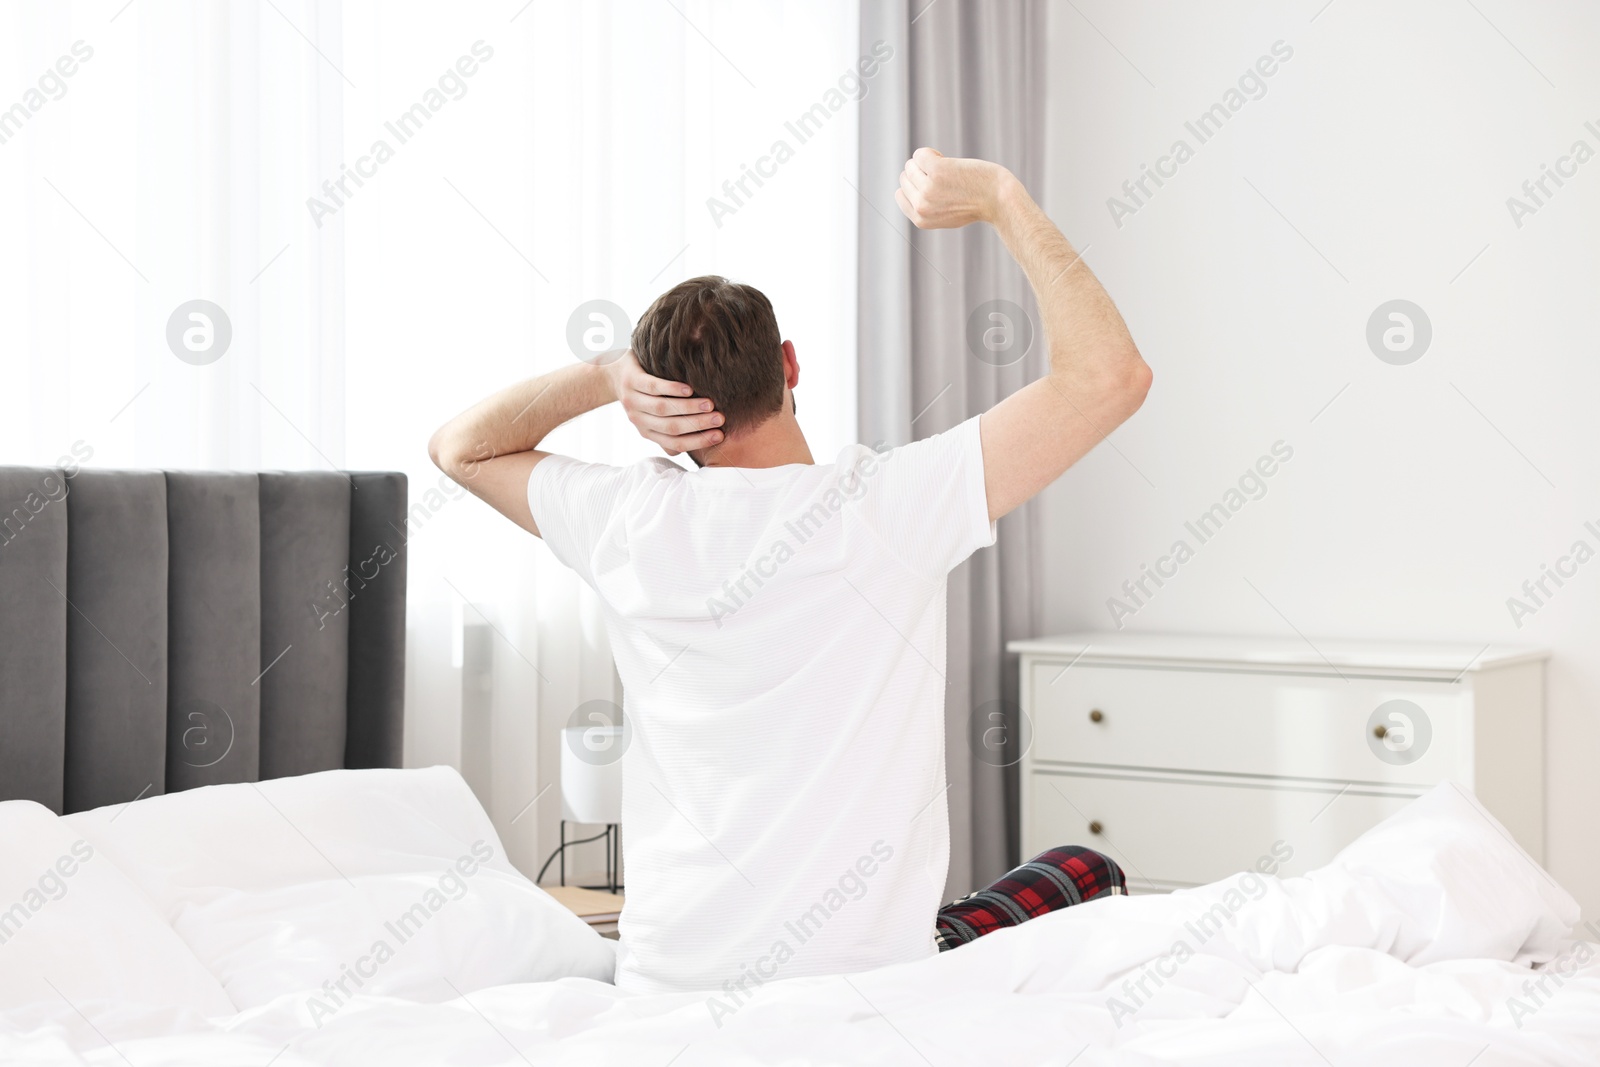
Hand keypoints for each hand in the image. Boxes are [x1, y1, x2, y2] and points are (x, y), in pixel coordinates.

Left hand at [607, 349, 724, 454]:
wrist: (611, 373)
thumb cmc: (642, 395)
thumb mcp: (653, 416)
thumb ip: (671, 430)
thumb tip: (697, 446)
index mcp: (647, 431)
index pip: (675, 442)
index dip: (698, 441)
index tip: (719, 435)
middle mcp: (639, 419)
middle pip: (671, 427)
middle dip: (698, 425)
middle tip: (720, 419)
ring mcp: (634, 400)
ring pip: (663, 409)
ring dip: (689, 408)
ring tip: (710, 404)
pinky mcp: (632, 381)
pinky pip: (653, 387)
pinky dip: (671, 389)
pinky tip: (688, 389)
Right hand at [894, 147, 1013, 229]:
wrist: (999, 200)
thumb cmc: (976, 205)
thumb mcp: (946, 215)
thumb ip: (926, 207)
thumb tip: (902, 189)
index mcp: (921, 219)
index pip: (900, 194)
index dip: (915, 185)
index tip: (933, 185)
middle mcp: (921, 206)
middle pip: (905, 177)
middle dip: (921, 172)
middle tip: (945, 177)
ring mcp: (928, 188)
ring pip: (912, 164)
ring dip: (927, 162)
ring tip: (947, 169)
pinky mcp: (937, 171)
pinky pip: (921, 154)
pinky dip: (931, 153)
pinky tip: (945, 158)